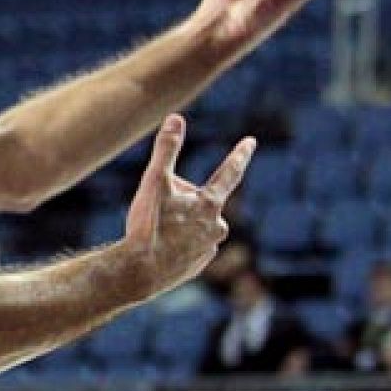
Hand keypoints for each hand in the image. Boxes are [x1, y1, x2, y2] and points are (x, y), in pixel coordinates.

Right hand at [121, 116, 249, 296]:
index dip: (239, 155)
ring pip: (194, 224)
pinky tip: (159, 245)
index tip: (251, 142)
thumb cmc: (148, 225)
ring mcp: (208, 248)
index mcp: (209, 203)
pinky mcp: (197, 265)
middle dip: (181, 197)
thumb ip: (166, 148)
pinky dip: (176, 242)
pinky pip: (189, 246)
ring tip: (154, 228)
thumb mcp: (154, 180)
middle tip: (156, 204)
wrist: (140, 271)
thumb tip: (176, 118)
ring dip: (178, 220)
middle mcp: (217, 226)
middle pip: (201, 200)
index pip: (229, 172)